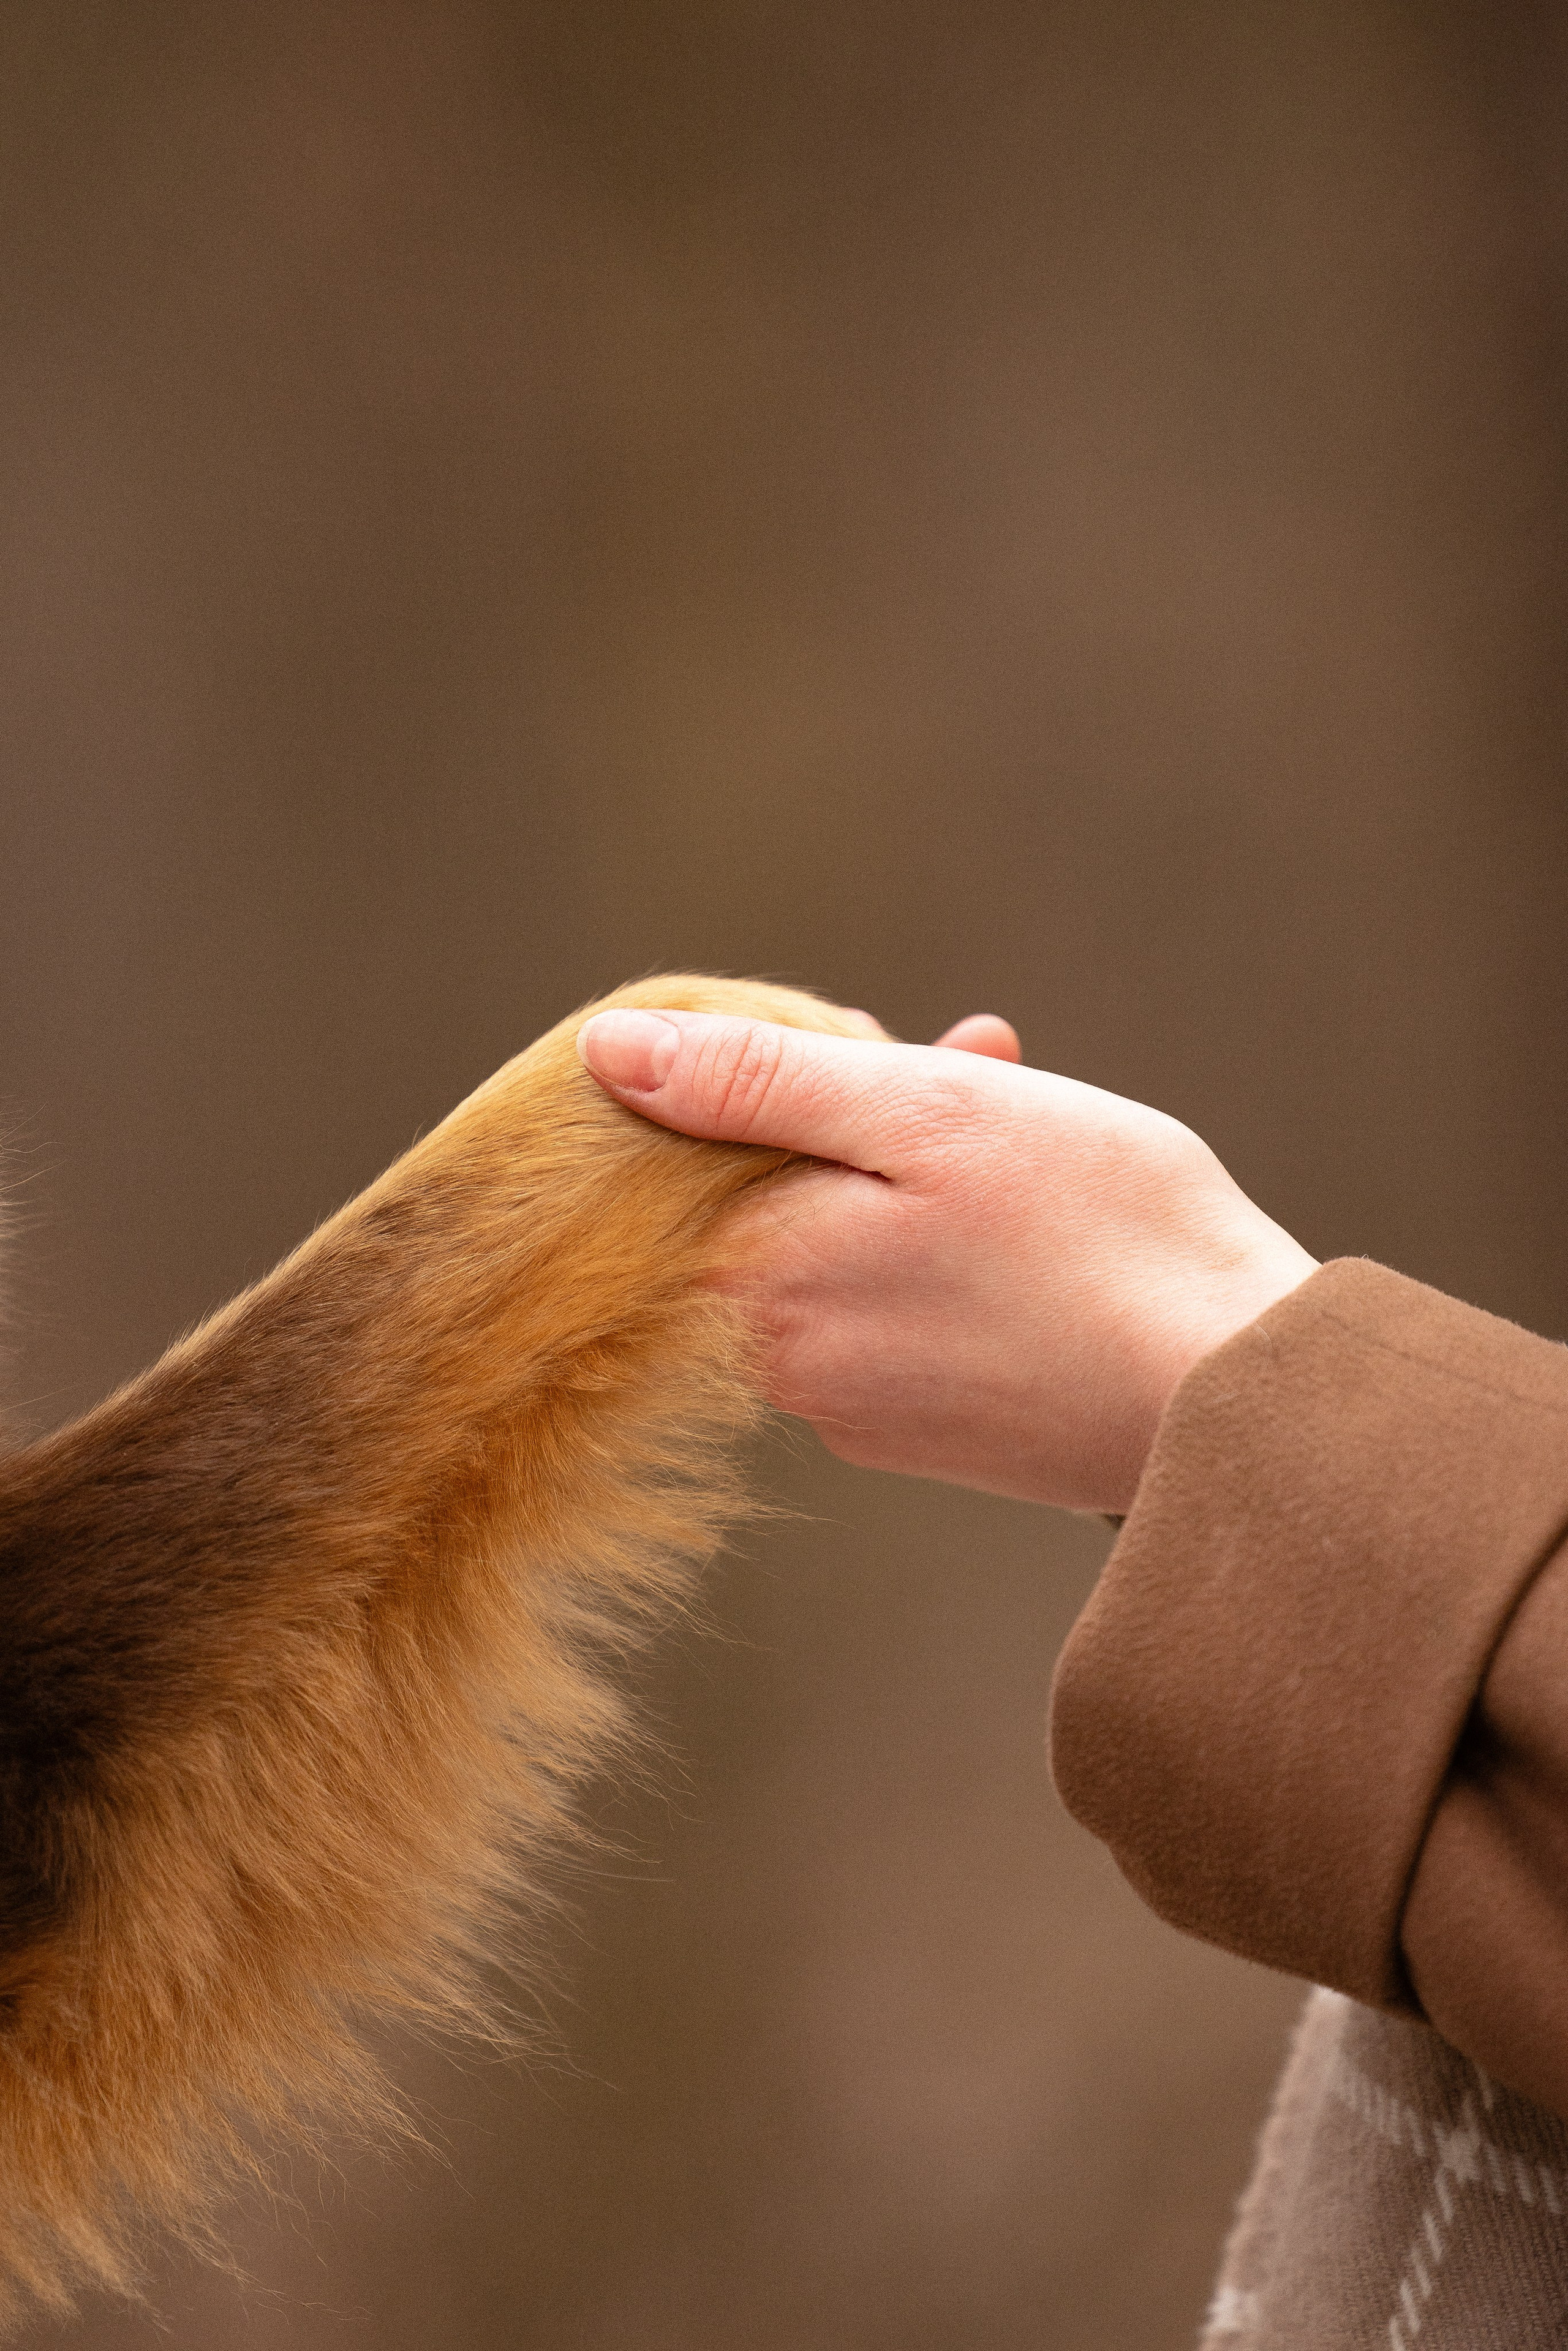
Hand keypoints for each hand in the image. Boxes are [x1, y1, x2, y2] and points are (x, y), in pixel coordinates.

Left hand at [575, 1004, 1316, 1513]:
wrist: (1237, 1402)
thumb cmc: (1098, 1237)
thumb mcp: (928, 1113)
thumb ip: (757, 1081)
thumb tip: (607, 1053)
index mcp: (757, 1278)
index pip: (680, 1153)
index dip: (771, 1069)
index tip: (865, 1040)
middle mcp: (780, 1364)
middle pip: (770, 1198)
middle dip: (859, 1109)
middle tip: (978, 1057)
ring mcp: (853, 1409)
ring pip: (842, 1245)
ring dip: (911, 1168)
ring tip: (1019, 1111)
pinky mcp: (921, 1434)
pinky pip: (895, 1308)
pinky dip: (942, 1245)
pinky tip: (1029, 1211)